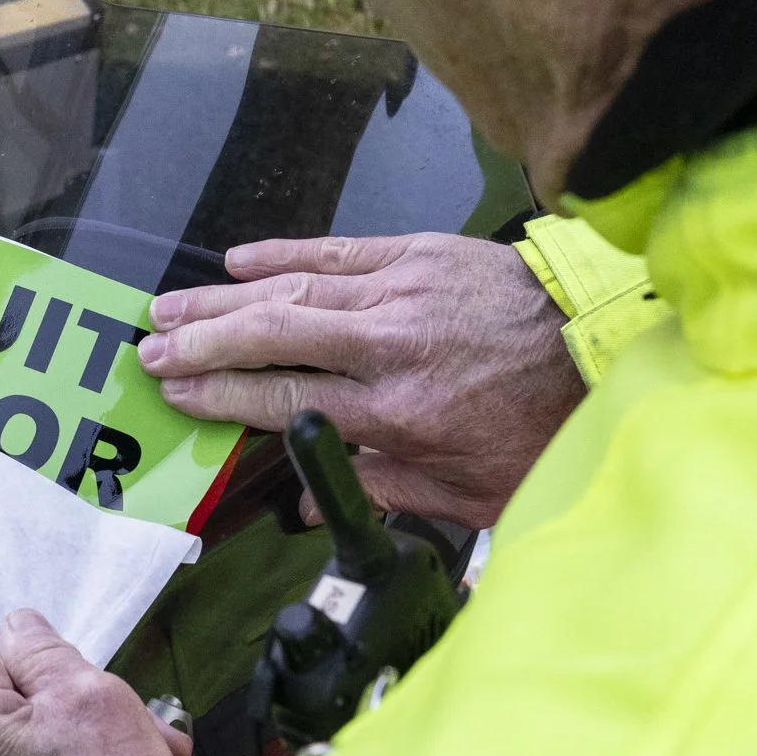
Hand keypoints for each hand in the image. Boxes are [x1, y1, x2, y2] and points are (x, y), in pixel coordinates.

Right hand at [138, 233, 580, 528]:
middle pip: (270, 336)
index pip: (282, 400)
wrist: (607, 347)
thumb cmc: (543, 425)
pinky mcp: (419, 254)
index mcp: (398, 412)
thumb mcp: (475, 491)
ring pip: (291, 288)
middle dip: (201, 343)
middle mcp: (388, 346)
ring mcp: (401, 292)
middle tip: (149, 348)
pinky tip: (239, 261)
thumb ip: (386, 492)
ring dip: (222, 299)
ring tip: (170, 306)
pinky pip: (336, 248)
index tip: (175, 393)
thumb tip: (311, 507)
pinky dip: (282, 253)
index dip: (219, 396)